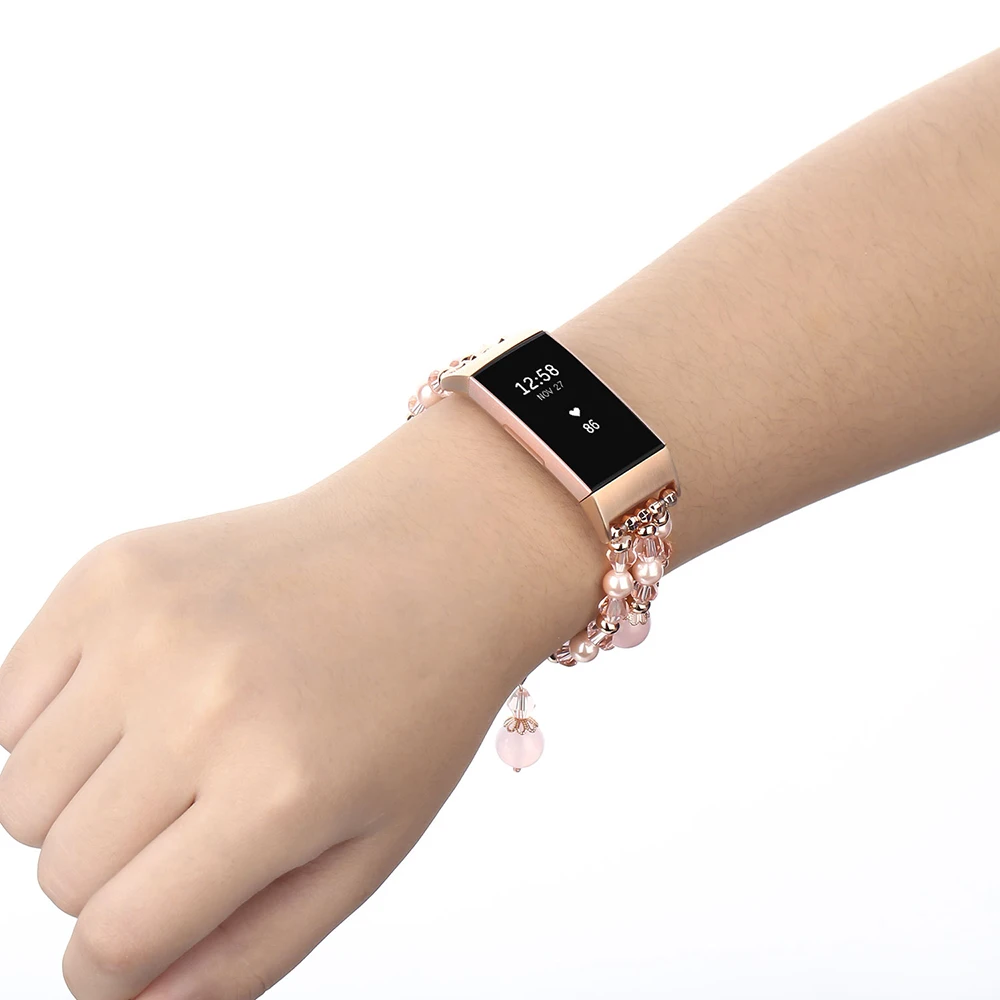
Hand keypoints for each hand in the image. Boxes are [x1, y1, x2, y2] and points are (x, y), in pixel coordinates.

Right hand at [0, 403, 568, 998]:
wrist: (429, 552)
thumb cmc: (412, 701)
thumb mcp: (369, 849)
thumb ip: (252, 950)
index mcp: (276, 791)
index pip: (116, 941)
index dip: (114, 966)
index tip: (136, 943)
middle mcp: (202, 704)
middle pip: (61, 869)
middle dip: (116, 873)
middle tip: (200, 812)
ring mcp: (148, 625)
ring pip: (18, 794)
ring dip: (82, 799)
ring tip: (179, 747)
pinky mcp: (114, 570)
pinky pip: (8, 700)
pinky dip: (56, 722)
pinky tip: (144, 694)